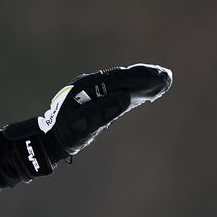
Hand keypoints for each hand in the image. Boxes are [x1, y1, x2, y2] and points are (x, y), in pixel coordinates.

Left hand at [5, 65, 172, 165]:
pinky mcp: (98, 101)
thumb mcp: (82, 124)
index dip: (141, 77)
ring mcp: (95, 92)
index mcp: (89, 86)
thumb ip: (103, 111)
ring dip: (142, 83)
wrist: (49, 140)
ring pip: (123, 84)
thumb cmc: (63, 134)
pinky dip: (135, 92)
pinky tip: (147, 94)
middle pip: (123, 78)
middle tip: (167, 77)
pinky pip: (120, 93)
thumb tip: (125, 98)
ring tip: (163, 82)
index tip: (158, 76)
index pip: (120, 79)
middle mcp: (93, 85)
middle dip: (145, 77)